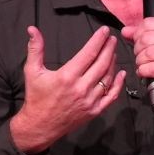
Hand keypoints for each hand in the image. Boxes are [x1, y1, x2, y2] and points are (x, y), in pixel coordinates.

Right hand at [10, 25, 125, 153]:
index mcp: (67, 76)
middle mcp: (81, 88)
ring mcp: (90, 101)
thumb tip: (32, 29)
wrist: (40, 126)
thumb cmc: (36, 97)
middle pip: (102, 63)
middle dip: (109, 48)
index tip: (105, 31)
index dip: (99, 40)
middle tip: (112, 39)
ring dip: (112, 63)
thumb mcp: (32, 71)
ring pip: (107, 78)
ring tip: (112, 52)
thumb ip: (35, 49)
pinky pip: (111, 96)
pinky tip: (121, 73)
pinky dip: (118, 84)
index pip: (89, 53)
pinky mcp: (94, 111)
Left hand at [121, 18, 153, 118]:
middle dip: (138, 50)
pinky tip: (147, 73)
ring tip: (145, 66)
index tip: (139, 44)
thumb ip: (143, 35)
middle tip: (142, 58)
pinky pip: (150, 68)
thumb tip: (126, 31)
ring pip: (147, 54)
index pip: (148, 23)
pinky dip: (143, 72)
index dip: (137, 35)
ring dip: (140, 62)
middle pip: (145, 38)